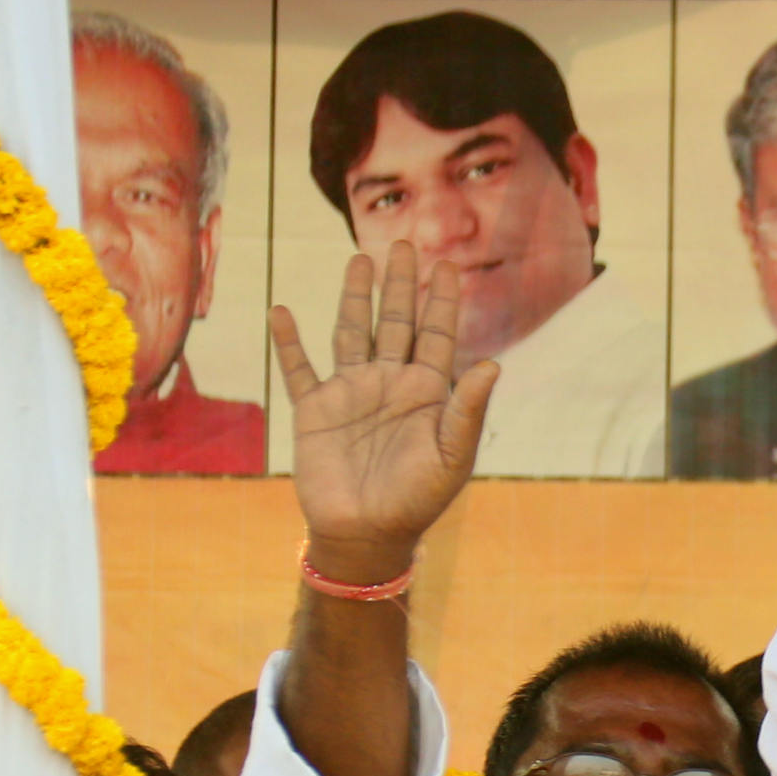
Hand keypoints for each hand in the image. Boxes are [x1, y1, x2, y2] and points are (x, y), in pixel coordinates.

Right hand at [269, 244, 495, 575]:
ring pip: (352, 332)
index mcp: (427, 394)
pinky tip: (282, 312)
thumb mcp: (451, 456)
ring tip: (360, 260)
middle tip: (403, 242)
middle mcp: (390, 384)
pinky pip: (299, 368)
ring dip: (355, 297)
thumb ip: (467, 409)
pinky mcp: (314, 408)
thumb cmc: (417, 500)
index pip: (437, 336)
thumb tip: (494, 364)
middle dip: (400, 285)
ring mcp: (351, 392)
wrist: (367, 532)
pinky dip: (289, 342)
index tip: (446, 265)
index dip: (441, 301)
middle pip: (396, 322)